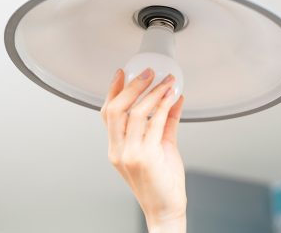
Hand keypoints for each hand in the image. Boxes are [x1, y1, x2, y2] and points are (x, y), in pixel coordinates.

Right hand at [101, 68, 186, 232]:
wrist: (166, 209)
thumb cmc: (162, 181)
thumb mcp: (161, 146)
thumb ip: (166, 121)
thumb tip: (173, 97)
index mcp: (116, 148)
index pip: (108, 114)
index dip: (112, 91)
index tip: (121, 72)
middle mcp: (118, 150)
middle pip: (116, 109)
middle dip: (132, 86)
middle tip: (147, 71)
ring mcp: (130, 154)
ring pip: (135, 114)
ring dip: (153, 93)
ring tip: (166, 81)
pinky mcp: (146, 157)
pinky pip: (155, 123)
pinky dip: (164, 106)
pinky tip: (172, 96)